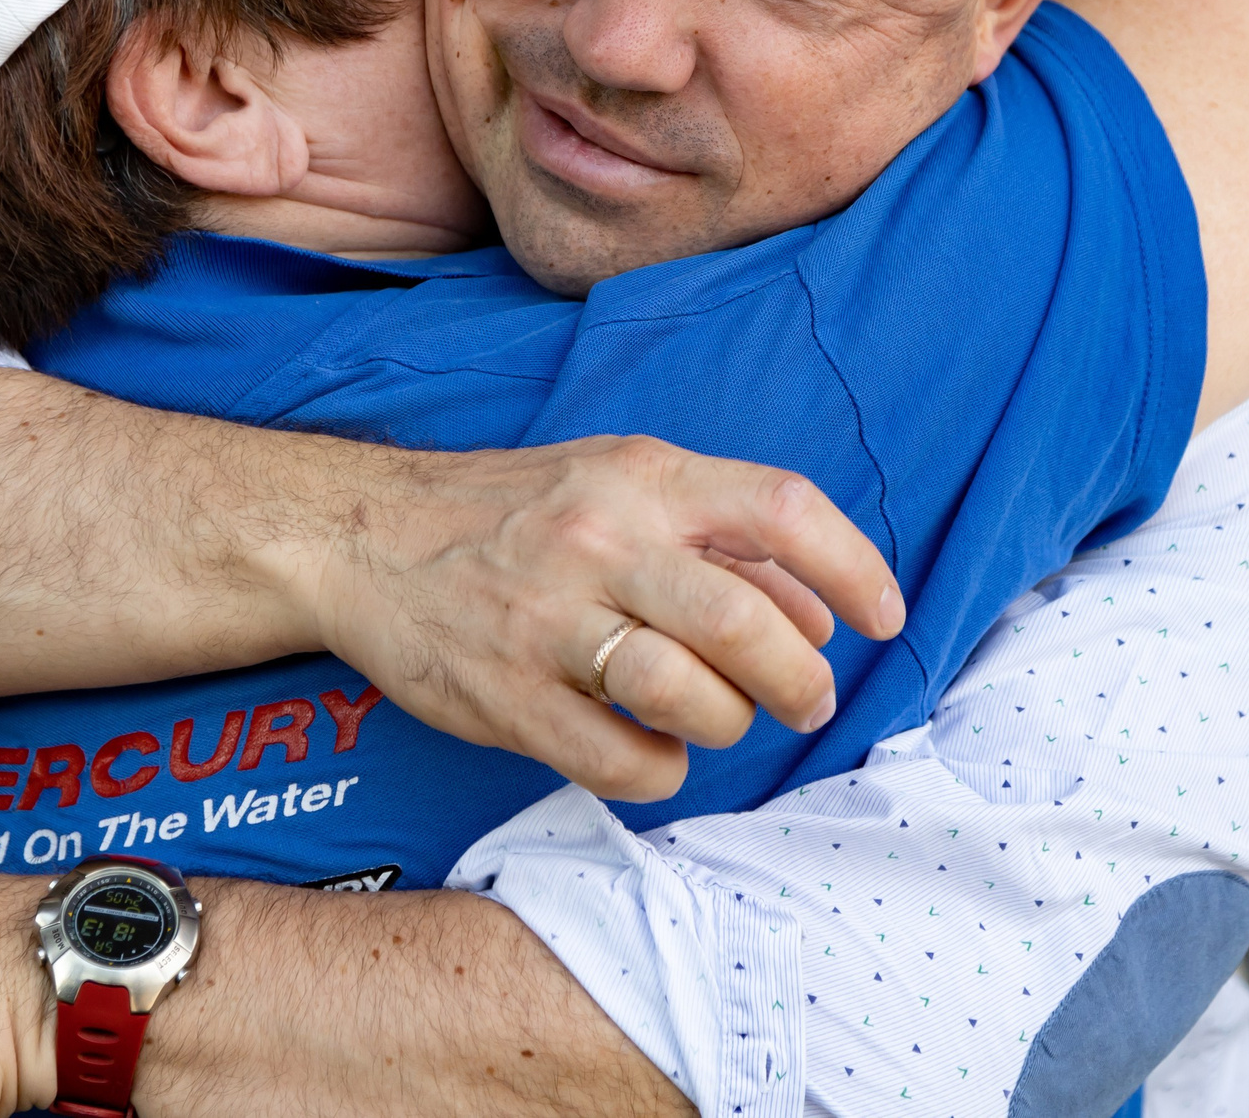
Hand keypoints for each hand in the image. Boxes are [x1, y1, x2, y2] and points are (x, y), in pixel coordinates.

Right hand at [314, 434, 904, 800]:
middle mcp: (601, 541)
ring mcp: (549, 621)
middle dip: (801, 679)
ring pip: (686, 695)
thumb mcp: (620, 484)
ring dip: (729, 723)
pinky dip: (660, 770)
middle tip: (809, 700)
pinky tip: (654, 751)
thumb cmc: (513, 511)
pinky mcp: (507, 697)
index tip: (884, 619)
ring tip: (723, 719)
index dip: (853, 569)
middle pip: (744, 622)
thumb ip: (723, 536)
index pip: (781, 509)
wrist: (363, 535)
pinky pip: (619, 761)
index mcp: (643, 478)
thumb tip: (824, 610)